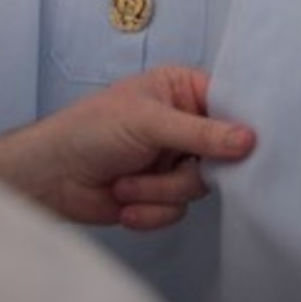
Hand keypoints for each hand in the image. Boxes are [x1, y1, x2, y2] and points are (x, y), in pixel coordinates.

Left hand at [0, 65, 255, 229]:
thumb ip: (201, 133)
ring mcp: (173, 161)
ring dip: (159, 191)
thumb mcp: (149, 122)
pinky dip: (150, 211)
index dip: (238, 127)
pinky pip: (178, 211)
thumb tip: (249, 139)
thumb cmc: (90, 130)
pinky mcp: (160, 195)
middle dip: (184, 170)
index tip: (246, 146)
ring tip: (126, 182)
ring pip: (198, 187)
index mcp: (182, 90)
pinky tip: (123, 201)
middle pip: (220, 154)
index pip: (229, 104)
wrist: (51, 177)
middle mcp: (182, 125)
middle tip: (165, 165)